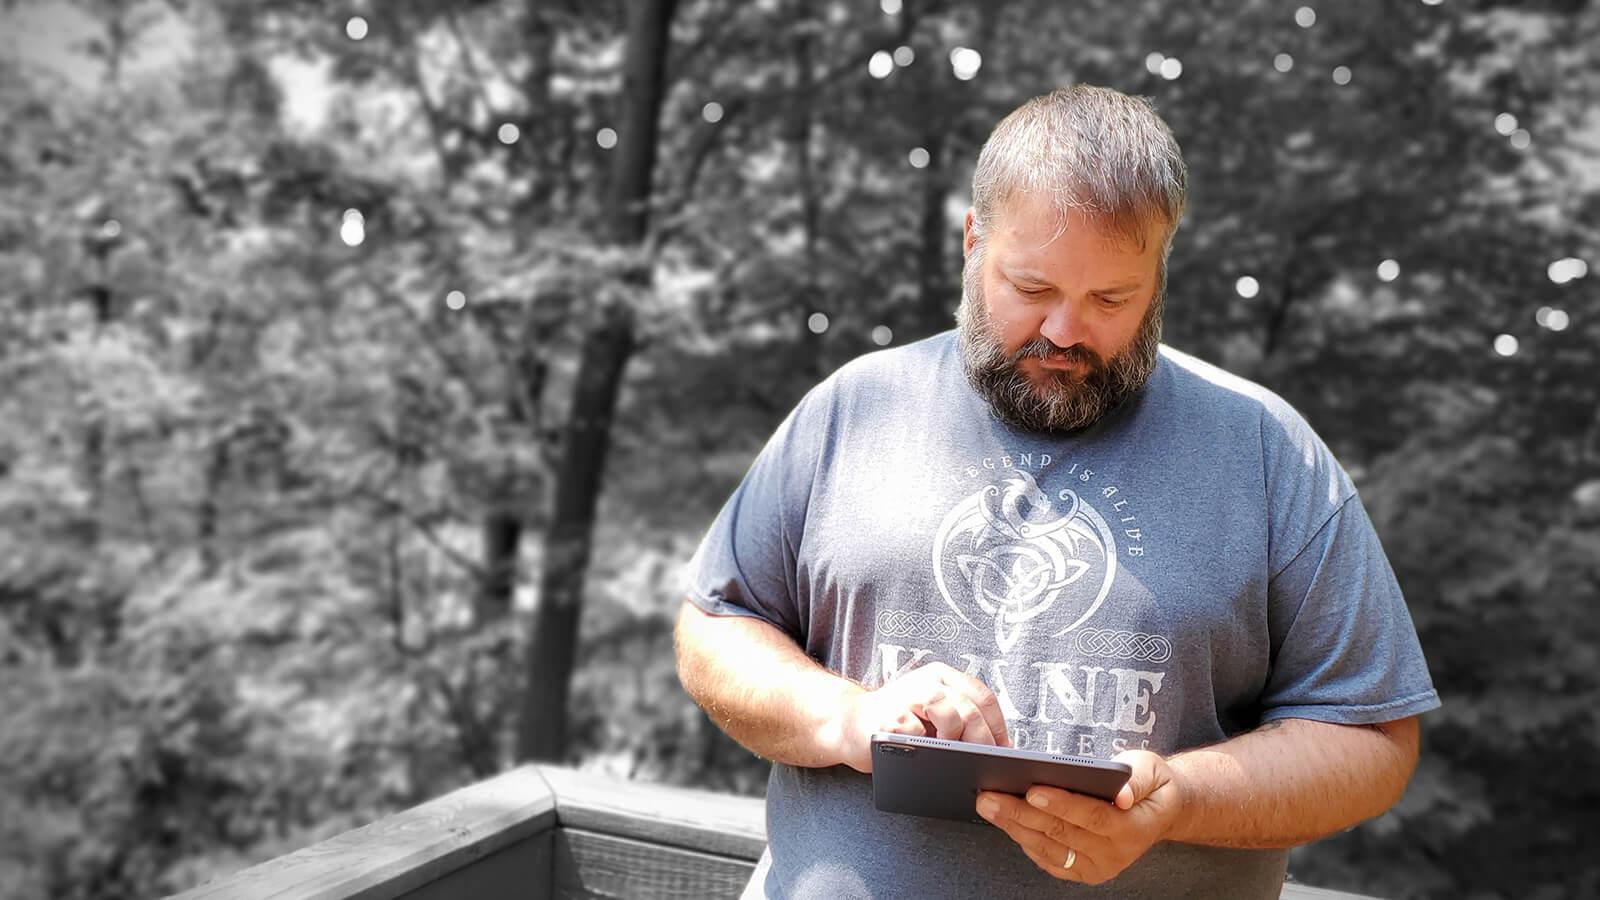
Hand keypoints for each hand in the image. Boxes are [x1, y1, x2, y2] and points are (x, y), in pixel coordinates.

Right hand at [826, 662, 1008, 772]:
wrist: (847, 724)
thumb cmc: (897, 723)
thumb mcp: (932, 713)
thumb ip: (960, 719)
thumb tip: (999, 749)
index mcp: (941, 676)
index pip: (983, 697)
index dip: (998, 727)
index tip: (1003, 751)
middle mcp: (927, 680)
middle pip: (971, 709)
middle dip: (984, 742)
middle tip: (984, 764)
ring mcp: (907, 696)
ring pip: (952, 715)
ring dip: (959, 742)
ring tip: (954, 759)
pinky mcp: (890, 718)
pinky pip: (921, 735)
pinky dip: (927, 749)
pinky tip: (924, 756)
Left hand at [974, 749, 1185, 883]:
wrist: (1160, 812)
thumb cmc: (1150, 785)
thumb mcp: (1151, 770)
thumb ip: (1136, 780)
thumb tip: (1121, 795)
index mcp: (1132, 828)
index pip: (1091, 815)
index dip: (1061, 803)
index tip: (1031, 789)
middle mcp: (1114, 855)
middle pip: (1061, 832)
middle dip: (1021, 812)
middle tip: (989, 796)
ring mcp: (1097, 867)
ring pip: (1048, 848)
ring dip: (1014, 826)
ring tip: (988, 805)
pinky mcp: (1083, 871)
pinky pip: (1048, 860)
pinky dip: (1024, 841)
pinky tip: (1005, 822)